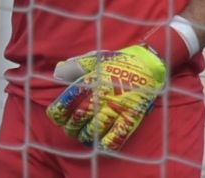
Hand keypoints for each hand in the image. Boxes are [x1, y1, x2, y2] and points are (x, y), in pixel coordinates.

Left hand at [46, 44, 165, 150]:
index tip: (57, 117)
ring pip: (94, 130)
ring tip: (82, 135)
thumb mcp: (95, 58)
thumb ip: (76, 66)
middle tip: (70, 128)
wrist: (147, 64)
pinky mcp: (131, 116)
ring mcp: (116, 107)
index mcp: (91, 80)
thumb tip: (58, 73)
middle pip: (78, 118)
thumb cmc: (118, 62)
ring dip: (84, 136)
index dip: (58, 113)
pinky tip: (100, 145)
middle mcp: (101, 95)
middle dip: (70, 127)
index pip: (67, 102)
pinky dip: (106, 144)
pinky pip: (117, 136)